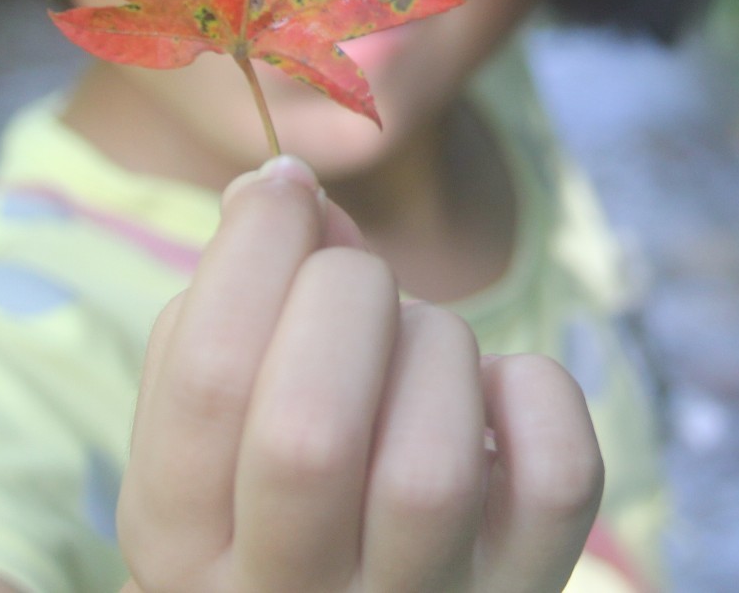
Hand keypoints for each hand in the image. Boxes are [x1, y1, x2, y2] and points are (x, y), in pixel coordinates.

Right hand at [116, 155, 604, 592]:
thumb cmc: (275, 500)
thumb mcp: (213, 433)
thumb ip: (227, 312)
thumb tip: (283, 189)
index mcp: (182, 548)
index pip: (206, 383)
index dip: (253, 249)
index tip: (284, 187)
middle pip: (308, 434)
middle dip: (346, 295)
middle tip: (353, 283)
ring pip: (433, 467)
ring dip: (435, 348)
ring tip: (418, 348)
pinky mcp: (522, 590)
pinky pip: (556, 482)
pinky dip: (537, 395)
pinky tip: (495, 397)